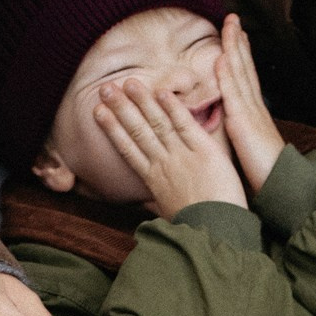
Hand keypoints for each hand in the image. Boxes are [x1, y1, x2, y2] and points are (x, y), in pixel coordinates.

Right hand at [96, 77, 248, 217]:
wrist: (217, 233)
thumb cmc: (195, 228)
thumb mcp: (169, 214)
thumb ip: (156, 202)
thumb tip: (143, 205)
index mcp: (154, 180)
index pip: (128, 149)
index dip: (112, 129)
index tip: (98, 113)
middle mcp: (164, 165)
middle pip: (137, 131)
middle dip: (120, 108)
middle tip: (104, 88)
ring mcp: (183, 156)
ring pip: (158, 124)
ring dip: (142, 102)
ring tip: (128, 83)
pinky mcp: (205, 152)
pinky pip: (186, 126)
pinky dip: (174, 108)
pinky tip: (161, 92)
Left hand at [214, 16, 284, 193]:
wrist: (283, 187)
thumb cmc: (267, 174)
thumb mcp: (252, 148)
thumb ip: (244, 134)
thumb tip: (236, 128)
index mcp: (255, 113)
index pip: (246, 77)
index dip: (242, 55)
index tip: (237, 35)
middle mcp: (254, 107)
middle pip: (245, 67)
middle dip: (239, 41)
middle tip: (233, 18)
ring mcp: (250, 113)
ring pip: (240, 73)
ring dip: (234, 48)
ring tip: (230, 25)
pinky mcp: (244, 123)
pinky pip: (234, 94)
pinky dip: (227, 74)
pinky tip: (222, 57)